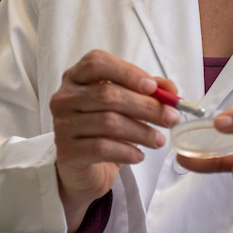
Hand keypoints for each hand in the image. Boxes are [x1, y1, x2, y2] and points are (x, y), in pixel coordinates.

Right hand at [50, 49, 180, 229]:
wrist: (85, 170)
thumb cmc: (105, 131)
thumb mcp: (128, 106)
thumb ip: (148, 92)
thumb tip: (170, 89)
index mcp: (76, 77)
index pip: (96, 62)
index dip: (127, 72)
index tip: (153, 87)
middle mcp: (64, 97)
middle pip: (107, 94)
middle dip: (145, 106)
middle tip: (171, 118)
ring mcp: (62, 124)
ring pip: (108, 122)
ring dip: (141, 132)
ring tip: (159, 140)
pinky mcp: (66, 151)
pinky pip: (101, 148)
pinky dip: (126, 152)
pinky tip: (139, 156)